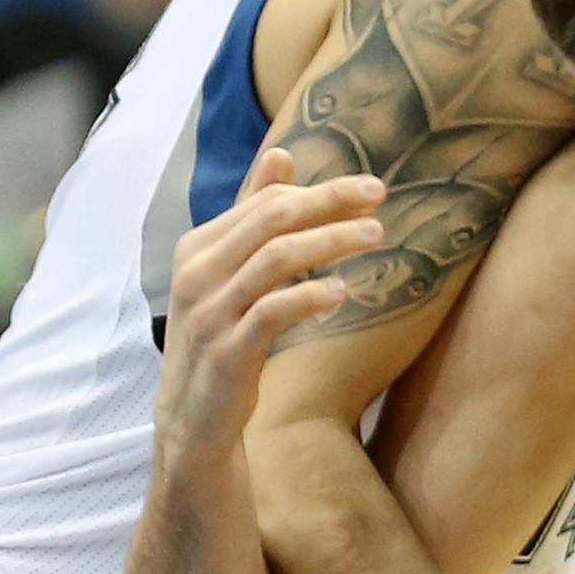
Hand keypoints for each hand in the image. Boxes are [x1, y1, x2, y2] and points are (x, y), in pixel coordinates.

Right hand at [154, 150, 385, 459]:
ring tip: (376, 235)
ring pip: (274, 258)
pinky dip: (310, 296)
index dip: (320, 192)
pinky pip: (272, 312)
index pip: (265, 203)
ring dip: (330, 241)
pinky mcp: (226, 352)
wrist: (194, 418)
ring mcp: (209, 312)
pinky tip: (343, 292)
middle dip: (329, 202)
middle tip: (380, 194)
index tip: (370, 189)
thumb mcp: (232, 273)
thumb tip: (282, 155)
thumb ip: (253, 217)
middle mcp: (197, 273)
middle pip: (271, 220)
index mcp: (198, 247)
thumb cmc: (222, 337)